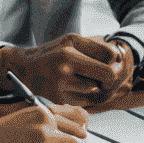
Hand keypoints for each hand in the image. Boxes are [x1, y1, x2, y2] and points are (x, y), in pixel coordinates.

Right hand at [0, 35, 127, 107]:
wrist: (24, 70)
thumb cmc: (52, 53)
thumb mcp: (71, 41)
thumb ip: (96, 47)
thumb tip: (119, 57)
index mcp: (69, 53)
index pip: (108, 60)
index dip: (114, 63)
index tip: (112, 63)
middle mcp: (65, 70)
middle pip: (106, 78)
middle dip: (110, 77)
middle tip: (106, 76)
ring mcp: (61, 88)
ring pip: (97, 90)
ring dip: (97, 86)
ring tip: (86, 78)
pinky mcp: (60, 100)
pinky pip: (87, 101)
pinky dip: (88, 96)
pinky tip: (80, 88)